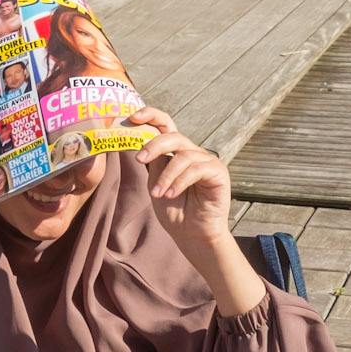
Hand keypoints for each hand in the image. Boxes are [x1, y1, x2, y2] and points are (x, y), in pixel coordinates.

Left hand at [131, 107, 230, 248]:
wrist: (192, 235)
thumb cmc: (175, 212)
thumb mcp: (156, 183)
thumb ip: (152, 163)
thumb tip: (138, 141)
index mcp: (177, 152)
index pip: (166, 125)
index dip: (151, 116)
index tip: (132, 118)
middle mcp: (193, 153)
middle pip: (173, 137)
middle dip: (154, 145)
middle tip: (140, 160)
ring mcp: (207, 161)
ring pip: (183, 156)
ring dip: (166, 176)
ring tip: (157, 195)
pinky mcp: (218, 173)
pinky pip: (196, 170)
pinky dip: (180, 182)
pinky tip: (171, 195)